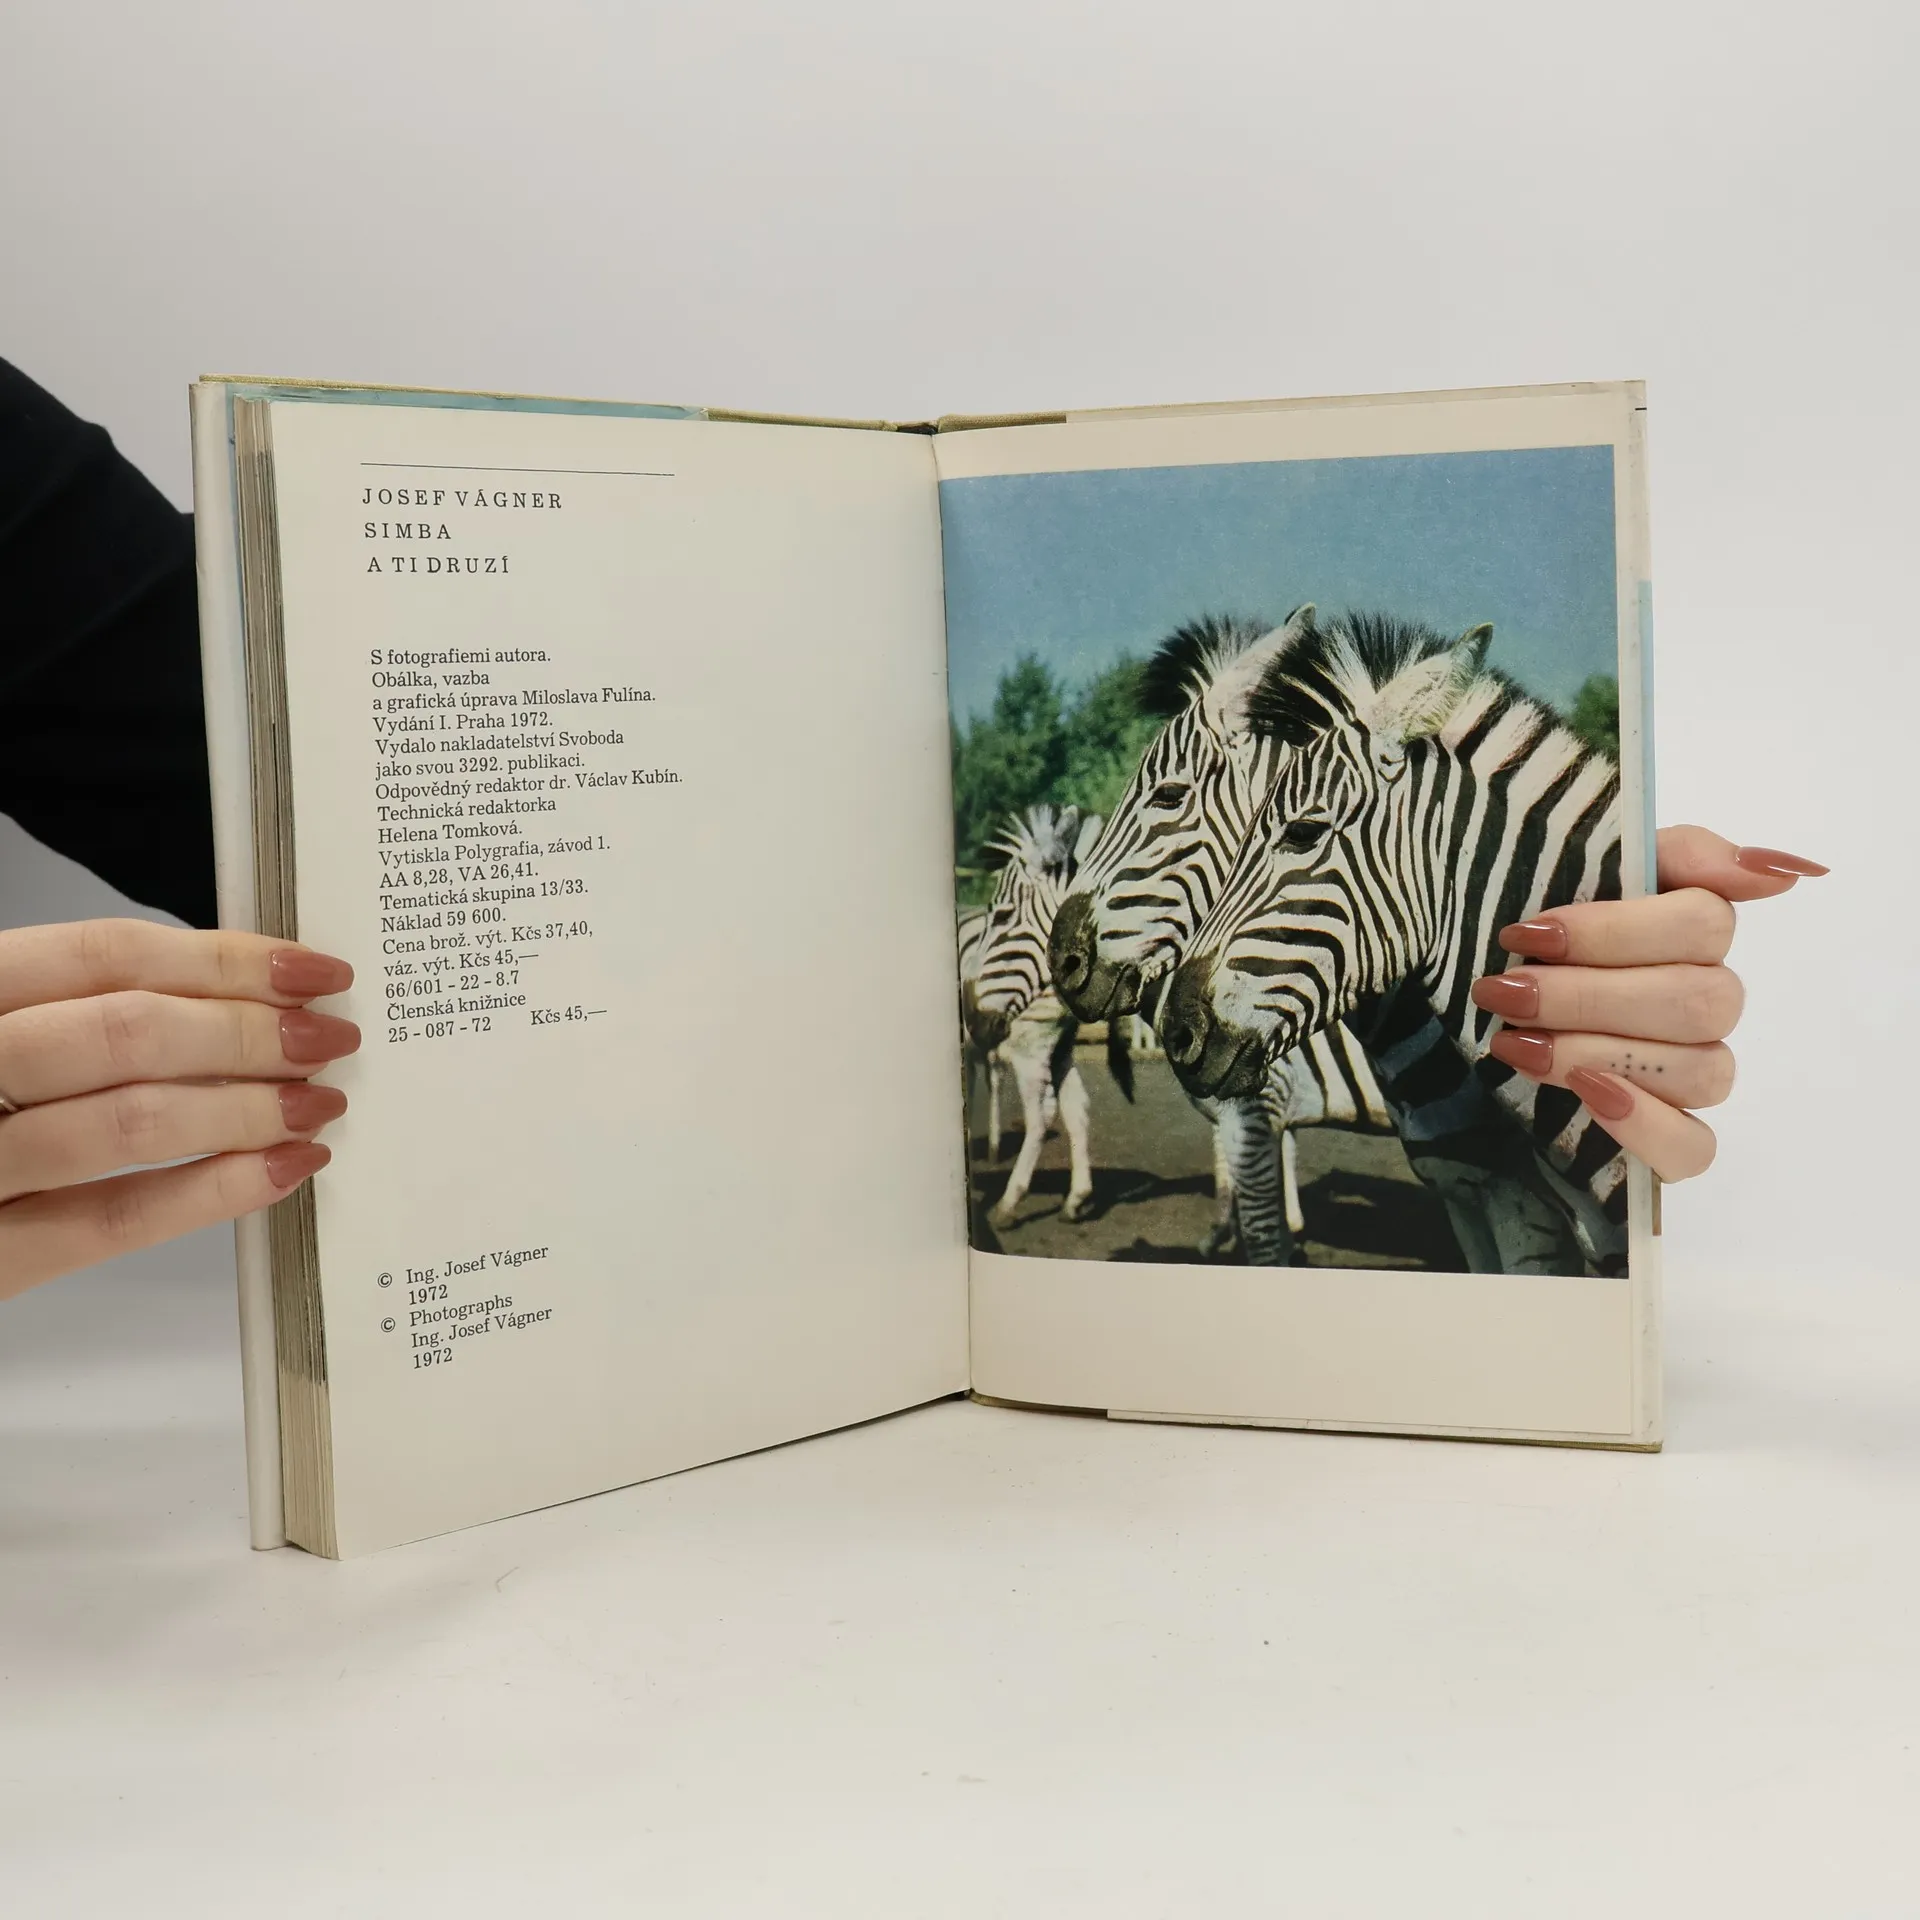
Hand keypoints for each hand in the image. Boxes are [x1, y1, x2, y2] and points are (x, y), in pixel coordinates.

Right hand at [0, 920, 357, 1298]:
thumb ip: (68, 1010)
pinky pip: (108, 1220)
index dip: (222, 959)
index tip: (311, 970)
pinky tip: (281, 1172)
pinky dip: (211, 1191)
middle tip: (331, 1038)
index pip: (102, 954)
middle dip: (248, 1034)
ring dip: (247, 1108)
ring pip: (128, 1122)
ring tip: (317, 1103)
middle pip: (125, 1032)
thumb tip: (221, 995)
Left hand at [1470, 826, 1824, 1181]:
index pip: (1704, 923)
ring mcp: (1690, 1073)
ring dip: (1597, 1053)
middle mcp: (1703, 1001)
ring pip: (1701, 1069)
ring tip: (1515, 1043)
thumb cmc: (1516, 940)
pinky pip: (1695, 1147)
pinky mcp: (1667, 1138)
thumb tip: (1776, 871)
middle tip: (1503, 993)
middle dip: (1587, 997)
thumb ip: (1670, 854)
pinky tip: (1590, 1094)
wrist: (1465, 1004)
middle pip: (1700, 1000)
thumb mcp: (1563, 871)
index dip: (1614, 930)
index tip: (1526, 933)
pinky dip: (1646, 1124)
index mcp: (1687, 931)